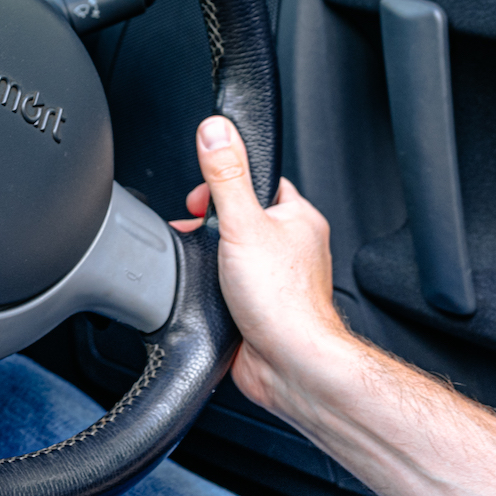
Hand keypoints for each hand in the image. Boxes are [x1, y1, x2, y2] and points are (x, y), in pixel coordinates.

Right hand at [171, 116, 358, 414]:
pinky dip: (210, 287)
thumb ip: (226, 175)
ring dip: (210, 257)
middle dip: (210, 224)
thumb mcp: (243, 224)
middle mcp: (291, 248)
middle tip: (196, 230)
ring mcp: (275, 279)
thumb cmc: (283, 302)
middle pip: (240, 217)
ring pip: (233, 253)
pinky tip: (203, 292)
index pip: (260, 181)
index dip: (226, 181)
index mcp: (298, 219)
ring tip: (201, 262)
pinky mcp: (258, 308)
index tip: (201, 194)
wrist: (289, 366)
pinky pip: (227, 285)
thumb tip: (215, 130)